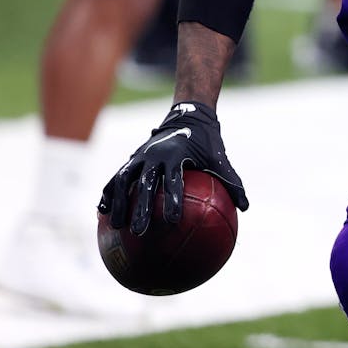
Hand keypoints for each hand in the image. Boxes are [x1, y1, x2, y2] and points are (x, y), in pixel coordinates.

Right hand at [99, 101, 248, 234]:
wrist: (187, 114)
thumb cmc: (206, 141)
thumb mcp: (220, 158)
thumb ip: (232, 182)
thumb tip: (245, 208)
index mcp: (177, 155)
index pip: (174, 181)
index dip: (172, 200)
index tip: (171, 222)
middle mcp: (155, 155)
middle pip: (145, 184)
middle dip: (141, 208)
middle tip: (140, 232)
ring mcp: (140, 156)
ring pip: (123, 180)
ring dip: (118, 203)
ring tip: (116, 226)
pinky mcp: (132, 159)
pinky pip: (116, 178)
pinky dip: (109, 194)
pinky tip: (102, 214)